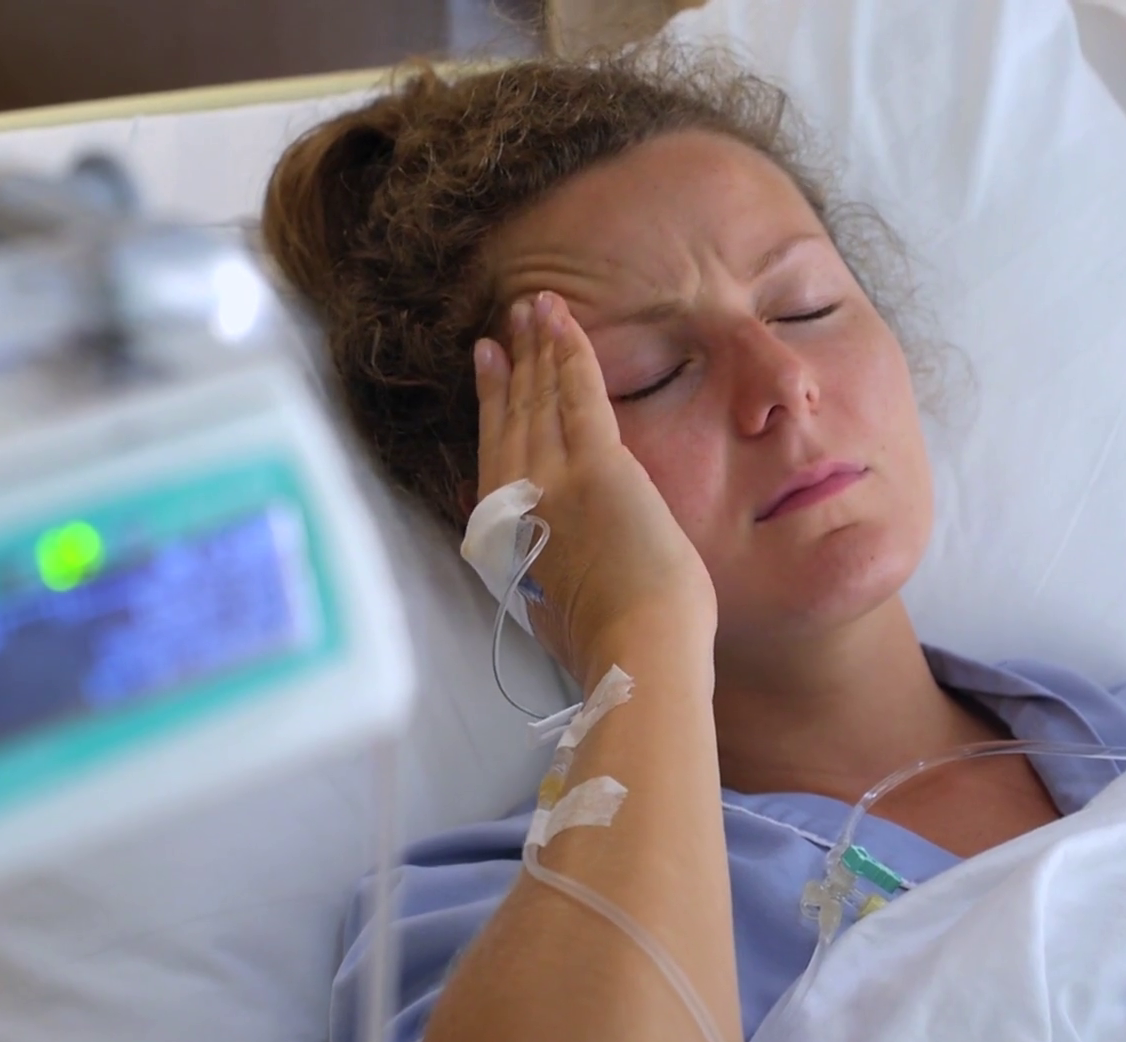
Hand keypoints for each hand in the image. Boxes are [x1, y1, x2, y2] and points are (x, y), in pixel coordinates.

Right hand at [474, 291, 717, 685]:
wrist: (637, 652)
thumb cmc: (612, 647)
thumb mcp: (560, 615)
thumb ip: (548, 584)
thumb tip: (551, 585)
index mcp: (515, 534)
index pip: (499, 452)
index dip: (493, 403)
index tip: (489, 364)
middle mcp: (522, 499)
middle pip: (514, 416)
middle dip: (513, 363)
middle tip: (508, 320)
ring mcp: (555, 478)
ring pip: (542, 398)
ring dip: (537, 346)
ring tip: (532, 305)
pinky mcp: (596, 465)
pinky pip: (578, 393)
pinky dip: (568, 351)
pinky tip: (560, 318)